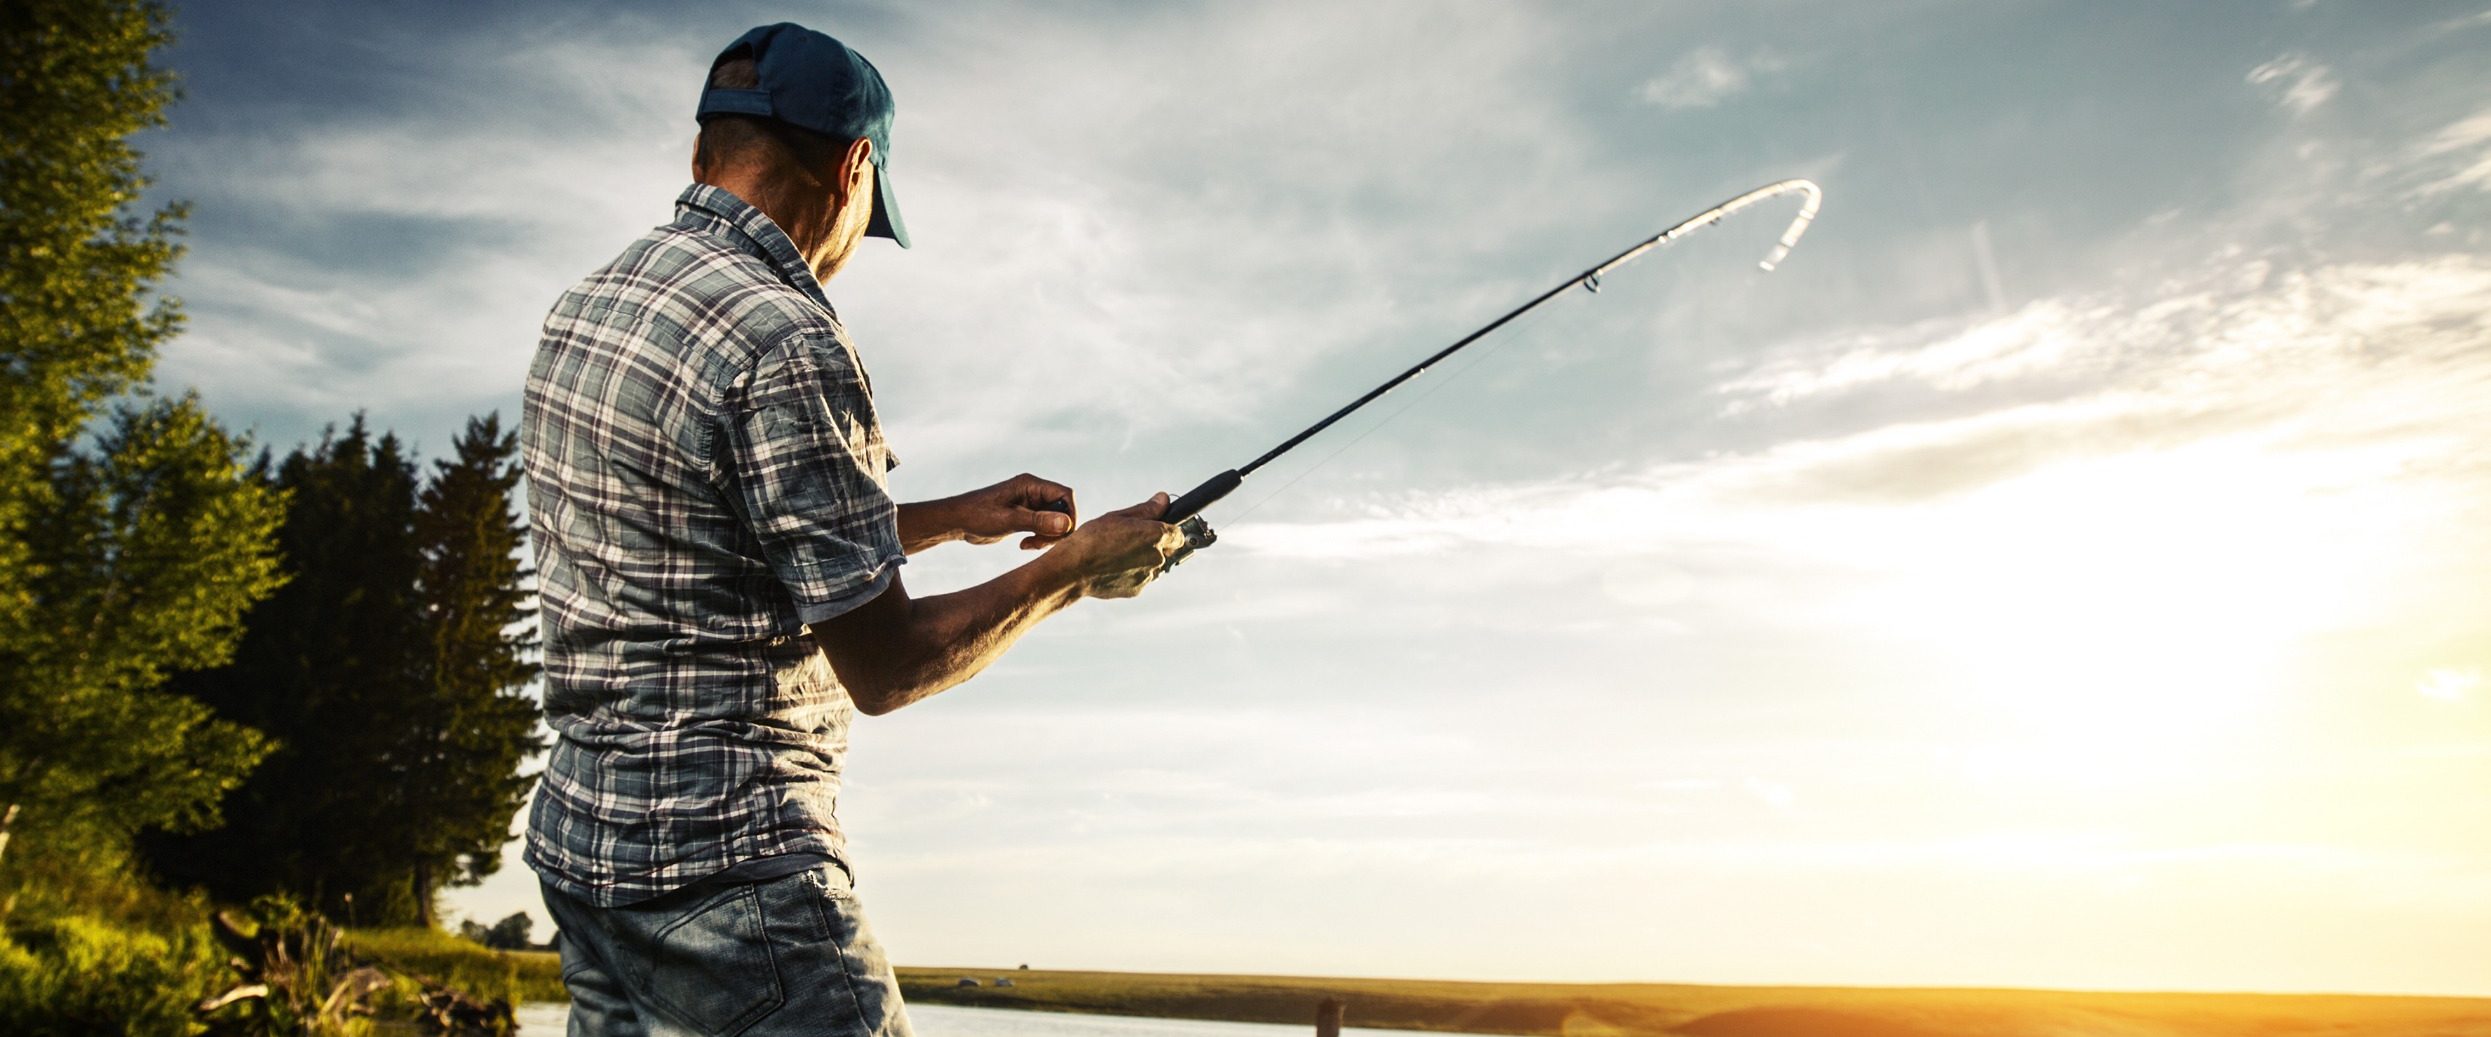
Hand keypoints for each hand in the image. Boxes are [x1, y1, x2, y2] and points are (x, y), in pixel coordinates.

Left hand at [950, 473, 1077, 549]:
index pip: (1065, 495)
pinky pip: (1044, 527)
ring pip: (1055, 521)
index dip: (1070, 514)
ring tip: (1031, 545)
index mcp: (1031, 484)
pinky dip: (1040, 538)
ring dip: (1048, 536)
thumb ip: (1038, 521)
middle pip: (1062, 509)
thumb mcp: (1009, 519)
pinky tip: (1025, 545)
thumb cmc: (978, 515)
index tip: (1063, 534)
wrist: (957, 521)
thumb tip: (1067, 523)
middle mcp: (1034, 492)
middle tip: (1041, 543)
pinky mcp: (1026, 517)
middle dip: (1058, 529)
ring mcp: (1030, 504)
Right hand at [1055, 493, 1187, 599]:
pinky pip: (1140, 578)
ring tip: (1118, 553)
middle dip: (1154, 545)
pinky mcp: (1136, 590)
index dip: (1168, 529)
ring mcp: (1148, 577)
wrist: (1073, 570)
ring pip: (1153, 566)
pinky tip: (1113, 566)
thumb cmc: (1092, 540)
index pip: (1178, 533)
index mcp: (1156, 536)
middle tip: (1131, 539)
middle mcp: (1157, 558)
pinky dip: (1131, 573)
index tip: (1158, 527)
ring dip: (1143, 560)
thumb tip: (1163, 499)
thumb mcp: (1119, 516)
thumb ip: (1147, 509)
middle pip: (1167, 550)